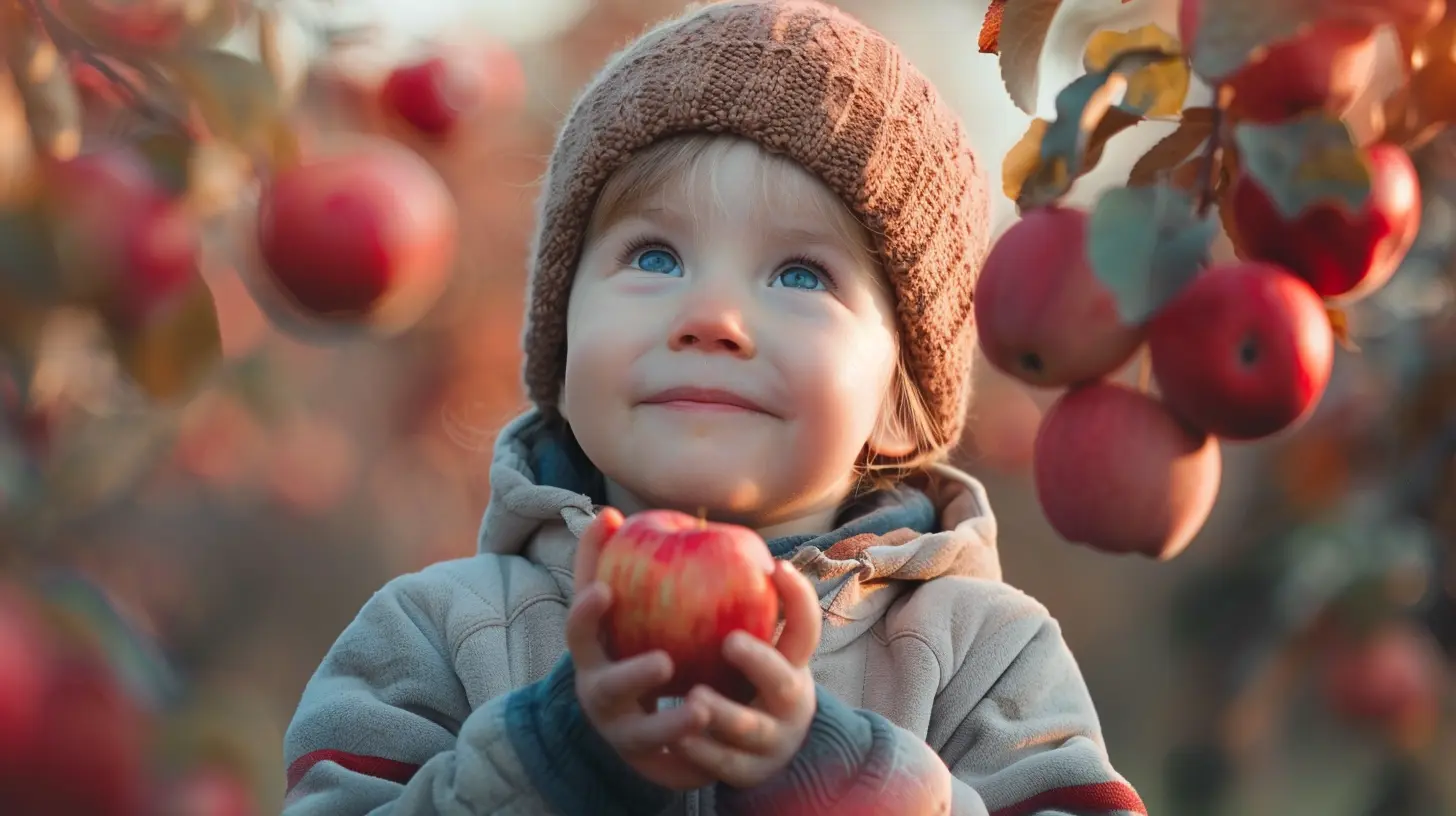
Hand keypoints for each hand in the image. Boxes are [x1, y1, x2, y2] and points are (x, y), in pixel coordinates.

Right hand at [566, 507, 713, 790]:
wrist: (638, 706)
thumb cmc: (633, 639)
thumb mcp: (628, 605)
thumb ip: (618, 562)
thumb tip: (611, 513)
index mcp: (592, 651)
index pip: (581, 628)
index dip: (587, 610)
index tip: (605, 590)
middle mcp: (598, 689)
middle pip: (603, 686)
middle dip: (628, 676)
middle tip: (664, 662)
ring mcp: (619, 727)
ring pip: (637, 730)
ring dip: (666, 720)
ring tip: (699, 706)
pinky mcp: (644, 753)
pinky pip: (666, 753)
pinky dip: (687, 739)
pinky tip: (713, 722)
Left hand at [674, 561, 821, 787]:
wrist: (757, 752)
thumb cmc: (740, 678)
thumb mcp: (747, 642)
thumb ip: (727, 600)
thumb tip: (687, 528)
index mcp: (792, 664)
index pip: (805, 628)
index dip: (799, 599)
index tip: (776, 566)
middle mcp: (789, 701)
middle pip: (784, 680)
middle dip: (761, 661)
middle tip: (729, 641)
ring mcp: (771, 741)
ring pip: (751, 729)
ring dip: (724, 713)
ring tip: (695, 697)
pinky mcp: (745, 773)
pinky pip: (723, 764)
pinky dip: (702, 751)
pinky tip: (676, 735)